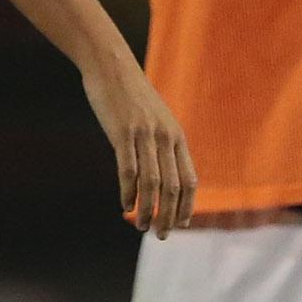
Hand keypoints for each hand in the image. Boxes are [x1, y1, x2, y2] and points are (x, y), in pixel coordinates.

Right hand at [82, 60, 194, 236]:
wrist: (112, 66)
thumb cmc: (132, 98)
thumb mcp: (156, 120)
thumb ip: (162, 144)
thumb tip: (163, 173)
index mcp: (177, 137)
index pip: (189, 180)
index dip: (187, 206)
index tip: (180, 224)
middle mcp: (166, 138)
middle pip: (173, 187)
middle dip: (168, 215)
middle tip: (160, 235)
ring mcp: (145, 135)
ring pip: (152, 182)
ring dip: (147, 209)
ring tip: (141, 227)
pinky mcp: (123, 132)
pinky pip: (128, 168)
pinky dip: (128, 191)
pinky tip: (125, 206)